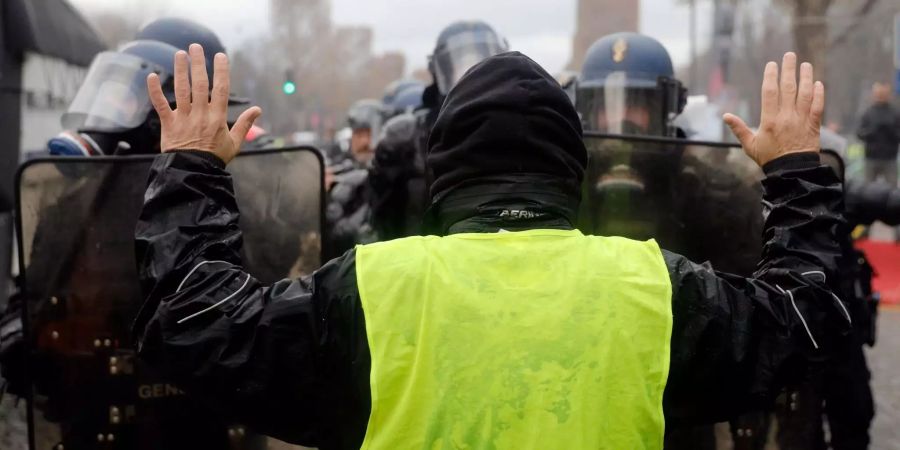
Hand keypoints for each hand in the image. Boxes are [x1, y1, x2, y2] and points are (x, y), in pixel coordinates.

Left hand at [147, 44, 261, 163]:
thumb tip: (258, 110)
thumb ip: (245, 125)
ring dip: (180, 71)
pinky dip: (154, 91)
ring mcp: (183, 118)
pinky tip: (152, 76)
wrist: (194, 172)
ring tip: (180, 54)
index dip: (221, 71)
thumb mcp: (235, 143)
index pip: (221, 89)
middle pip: (200, 84)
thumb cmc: (215, 158)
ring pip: (181, 90)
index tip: (220, 56)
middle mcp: (200, 114)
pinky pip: (160, 105)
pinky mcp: (168, 124)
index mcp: (217, 118)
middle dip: (198, 64)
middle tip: (196, 47)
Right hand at [723, 52, 823, 166]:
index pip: (770, 92)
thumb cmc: (769, 158)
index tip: (772, 65)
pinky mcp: (813, 125)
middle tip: (790, 56)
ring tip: (806, 65)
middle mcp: (786, 117)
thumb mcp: (750, 145)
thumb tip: (725, 116)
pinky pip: (818, 106)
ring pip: (805, 94)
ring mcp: (801, 120)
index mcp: (769, 120)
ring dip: (806, 78)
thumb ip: (739, 129)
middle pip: (788, 88)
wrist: (791, 171)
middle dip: (789, 70)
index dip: (771, 76)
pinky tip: (818, 84)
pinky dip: (819, 94)